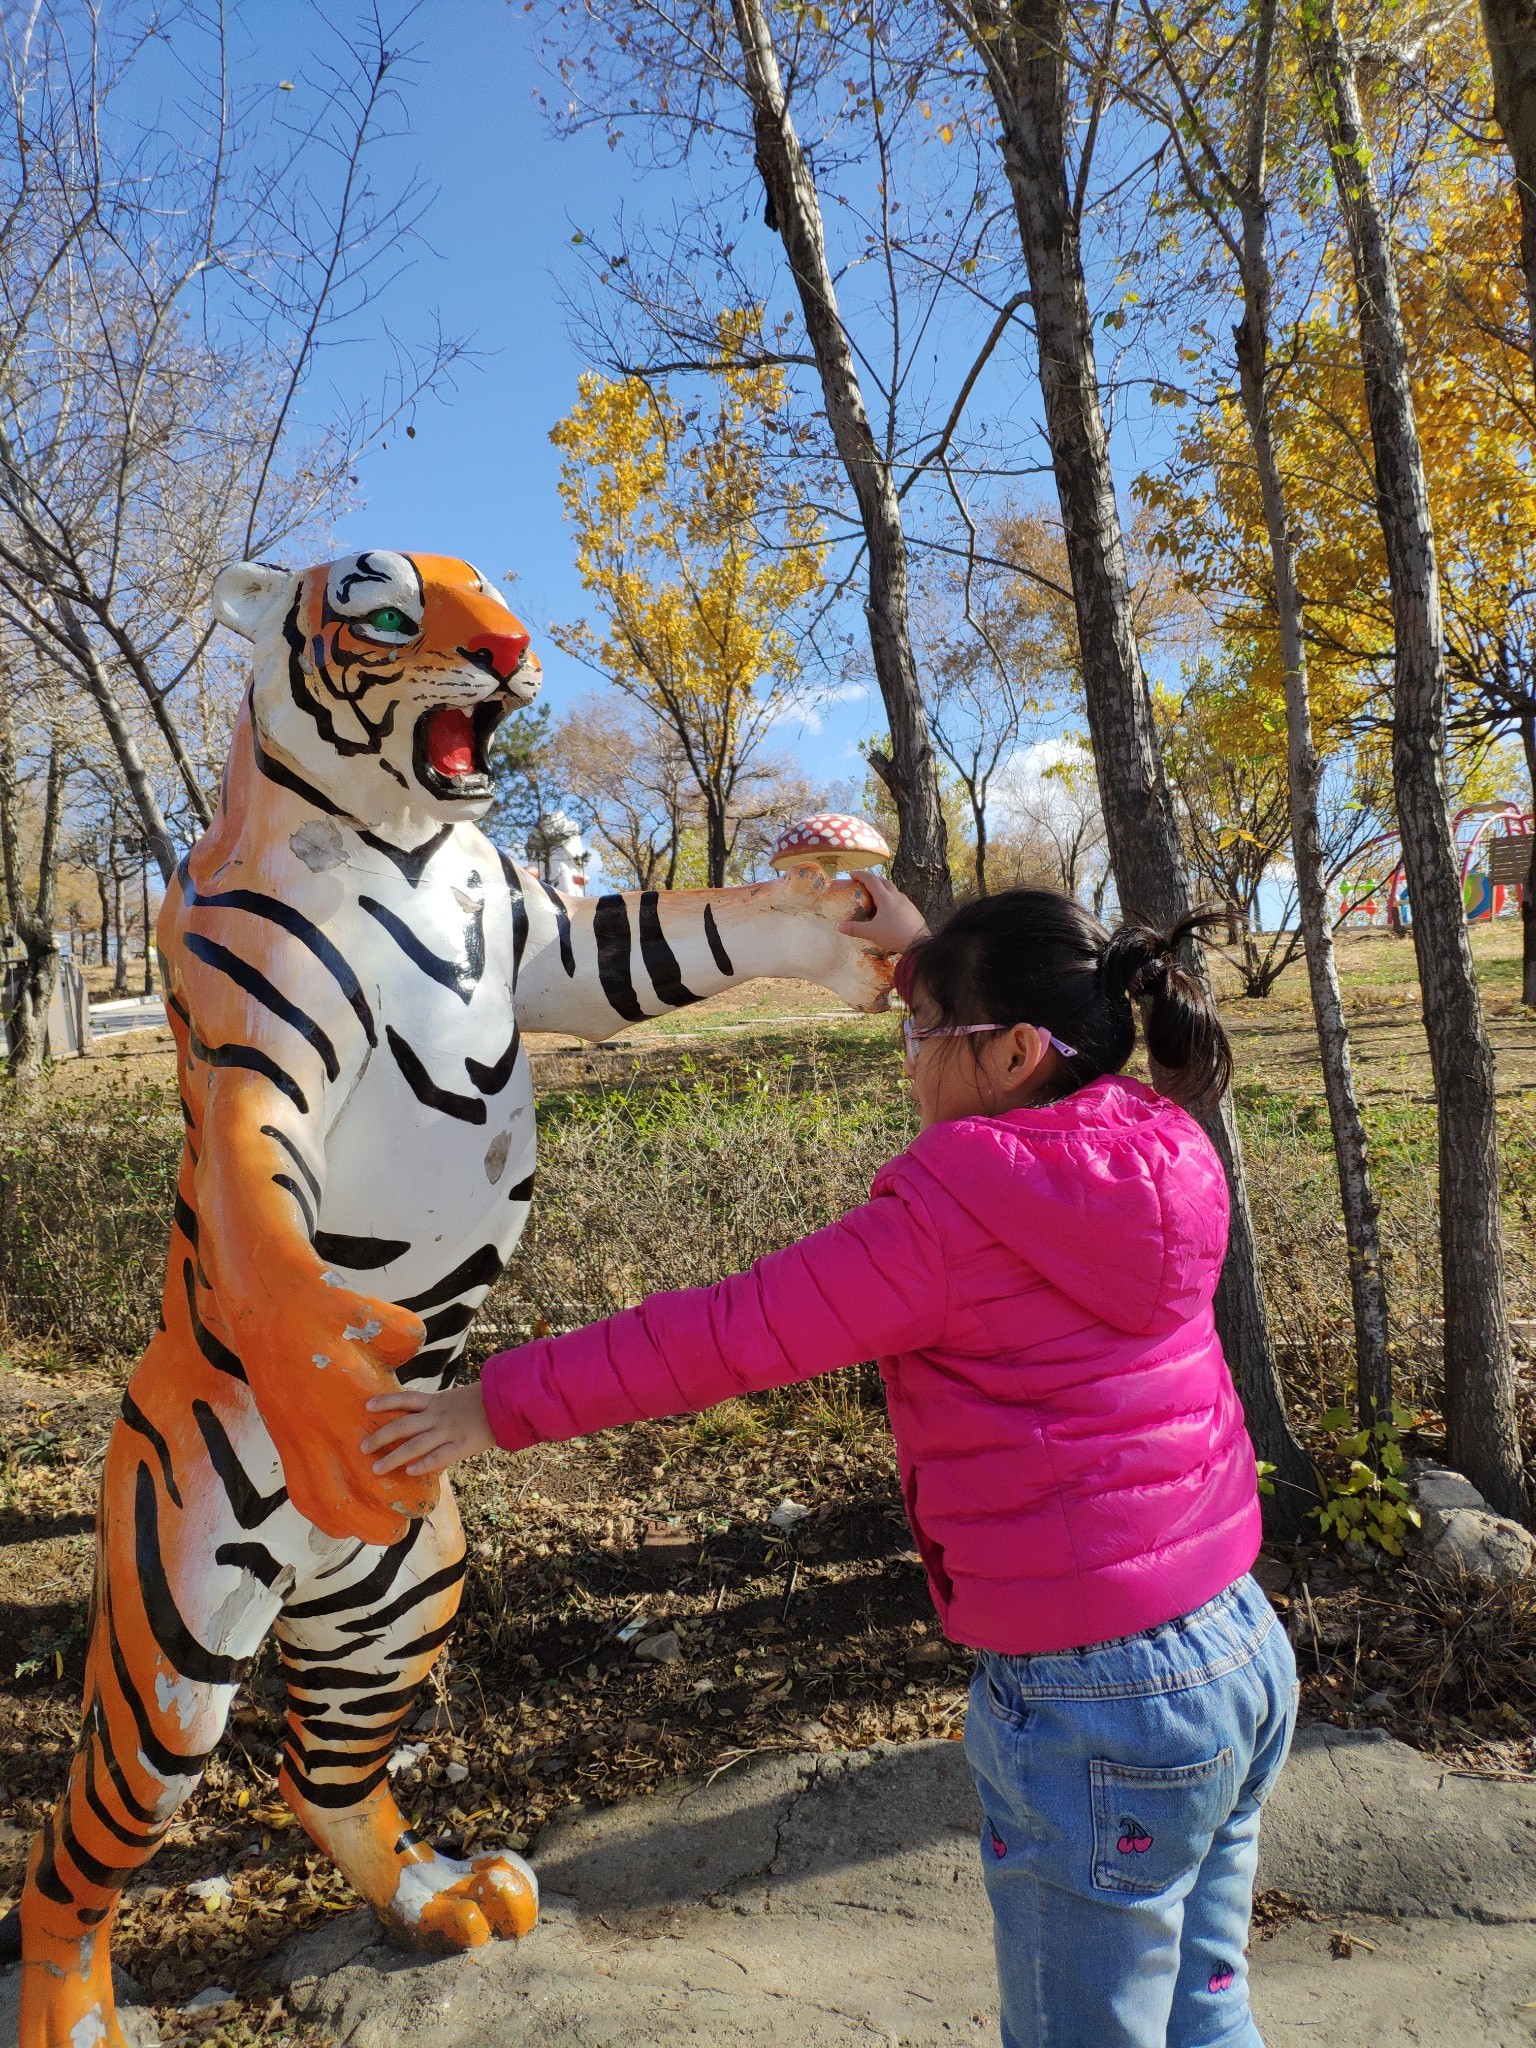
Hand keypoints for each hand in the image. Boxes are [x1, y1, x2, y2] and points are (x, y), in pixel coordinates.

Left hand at [363, 1382, 496, 1477]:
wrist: (507, 1404)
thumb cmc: (481, 1402)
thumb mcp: (454, 1399)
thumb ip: (436, 1408)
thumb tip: (417, 1418)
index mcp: (436, 1401)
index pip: (405, 1399)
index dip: (385, 1402)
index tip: (366, 1406)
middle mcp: (437, 1416)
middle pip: (403, 1426)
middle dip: (380, 1437)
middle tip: (363, 1447)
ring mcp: (448, 1431)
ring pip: (415, 1445)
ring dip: (394, 1457)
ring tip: (377, 1468)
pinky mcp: (461, 1446)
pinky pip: (439, 1457)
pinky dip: (423, 1464)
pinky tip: (410, 1472)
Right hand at [838, 871, 928, 952]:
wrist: (919, 943)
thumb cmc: (894, 935)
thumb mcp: (872, 933)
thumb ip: (855, 929)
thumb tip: (840, 927)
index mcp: (885, 898)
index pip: (871, 880)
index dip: (860, 875)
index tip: (851, 874)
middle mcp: (896, 896)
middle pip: (883, 881)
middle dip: (872, 880)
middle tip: (862, 884)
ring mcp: (906, 902)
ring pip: (893, 890)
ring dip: (882, 888)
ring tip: (875, 897)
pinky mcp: (912, 910)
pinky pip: (899, 899)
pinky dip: (890, 898)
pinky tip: (888, 909)